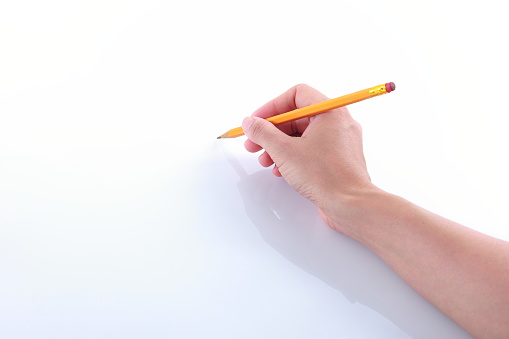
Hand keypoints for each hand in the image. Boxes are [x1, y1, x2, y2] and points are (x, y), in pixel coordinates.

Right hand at [242, 84, 375, 230]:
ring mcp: (339, 142)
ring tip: (265, 160)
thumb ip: (263, 133)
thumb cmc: (327, 177)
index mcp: (330, 112)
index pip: (296, 95)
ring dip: (279, 146)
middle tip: (254, 142)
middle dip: (272, 131)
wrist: (351, 206)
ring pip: (302, 135)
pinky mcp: (337, 159)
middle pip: (297, 117)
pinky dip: (293, 156)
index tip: (257, 120)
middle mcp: (337, 123)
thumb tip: (251, 123)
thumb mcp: (285, 151)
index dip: (273, 106)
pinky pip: (311, 149)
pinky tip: (281, 170)